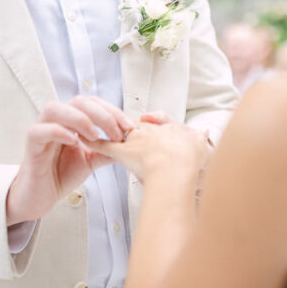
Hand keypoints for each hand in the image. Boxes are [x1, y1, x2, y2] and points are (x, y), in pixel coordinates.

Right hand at [6, 97, 133, 223]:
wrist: (42, 196)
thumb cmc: (62, 173)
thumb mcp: (91, 160)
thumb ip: (107, 149)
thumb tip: (130, 142)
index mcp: (71, 119)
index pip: (93, 103)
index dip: (112, 111)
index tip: (129, 126)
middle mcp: (56, 119)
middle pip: (78, 101)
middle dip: (102, 114)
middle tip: (116, 133)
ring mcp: (41, 128)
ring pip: (56, 108)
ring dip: (80, 119)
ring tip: (95, 136)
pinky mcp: (31, 143)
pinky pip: (41, 130)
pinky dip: (59, 131)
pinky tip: (74, 141)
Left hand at [88, 120, 208, 184]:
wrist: (180, 166)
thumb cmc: (193, 160)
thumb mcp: (202, 147)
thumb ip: (200, 140)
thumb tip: (203, 133)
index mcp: (172, 129)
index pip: (161, 122)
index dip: (154, 121)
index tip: (147, 120)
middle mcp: (153, 130)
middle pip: (137, 123)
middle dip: (127, 123)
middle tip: (117, 121)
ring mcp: (137, 140)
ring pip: (119, 130)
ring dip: (108, 128)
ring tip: (97, 125)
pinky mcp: (123, 152)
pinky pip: (104, 145)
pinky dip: (92, 142)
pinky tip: (83, 139)